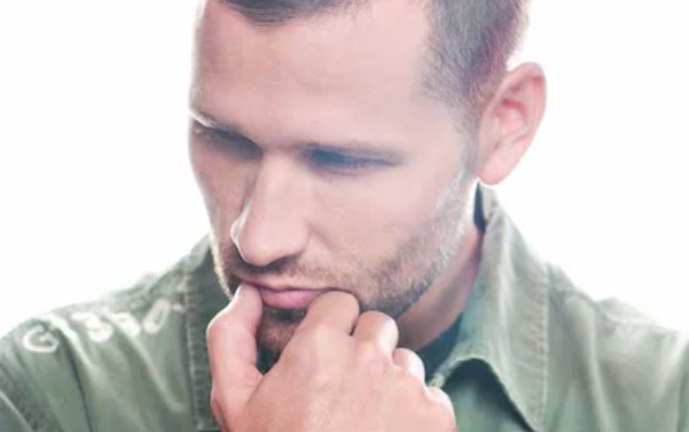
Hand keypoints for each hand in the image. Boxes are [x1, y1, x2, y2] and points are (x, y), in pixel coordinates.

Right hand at [206, 284, 455, 431]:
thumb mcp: (235, 403)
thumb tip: (249, 291)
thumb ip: (230, 337)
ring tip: (362, 419)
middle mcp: (369, 356)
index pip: (340, 302)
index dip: (329, 328)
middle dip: (362, 349)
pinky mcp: (435, 415)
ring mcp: (406, 386)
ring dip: (389, 380)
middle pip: (377, 325)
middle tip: (340, 392)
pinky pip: (430, 394)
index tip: (320, 356)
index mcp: (320, 345)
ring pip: (405, 359)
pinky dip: (414, 412)